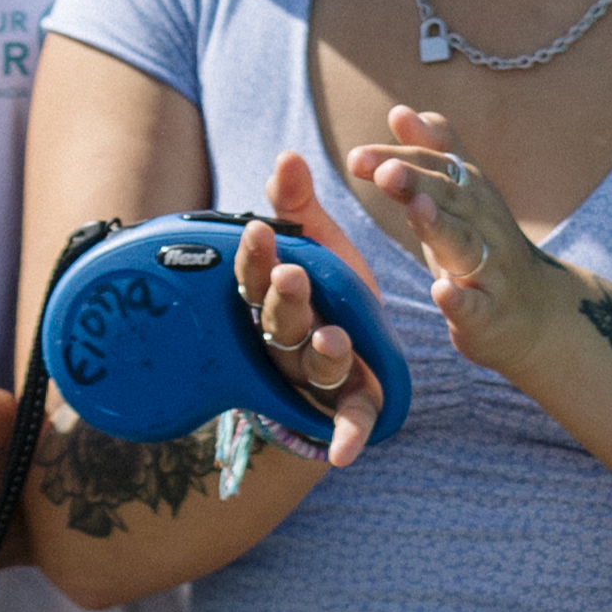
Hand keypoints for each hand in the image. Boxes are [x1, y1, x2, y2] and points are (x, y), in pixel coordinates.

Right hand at [230, 149, 391, 469]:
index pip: (255, 278)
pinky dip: (343, 436)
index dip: (255, 258)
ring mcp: (315, 374)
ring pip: (312, 367)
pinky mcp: (350, 401)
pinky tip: (343, 455)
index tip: (261, 229)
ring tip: (334, 339)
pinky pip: (345, 420)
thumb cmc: (325, 288)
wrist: (356, 346)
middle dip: (285, 301)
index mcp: (274, 297)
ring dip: (319, 355)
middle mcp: (286, 339)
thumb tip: (288, 156)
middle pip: (279, 323)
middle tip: (293, 275)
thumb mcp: (318, 244)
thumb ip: (298, 206)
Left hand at [344, 104, 555, 368]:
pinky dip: (460, 300)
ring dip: (441, 227)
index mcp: (471, 196)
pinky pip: (476, 307)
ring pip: (465, 245)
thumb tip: (400, 110)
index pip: (436, 169)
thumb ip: (434, 153)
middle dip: (418, 183)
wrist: (538, 311)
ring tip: (417, 210)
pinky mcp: (490, 315)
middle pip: (450, 199)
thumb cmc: (487, 246)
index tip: (358, 155)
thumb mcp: (463, 197)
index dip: (401, 159)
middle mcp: (484, 225)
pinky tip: (441, 292)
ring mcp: (490, 270)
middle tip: (385, 171)